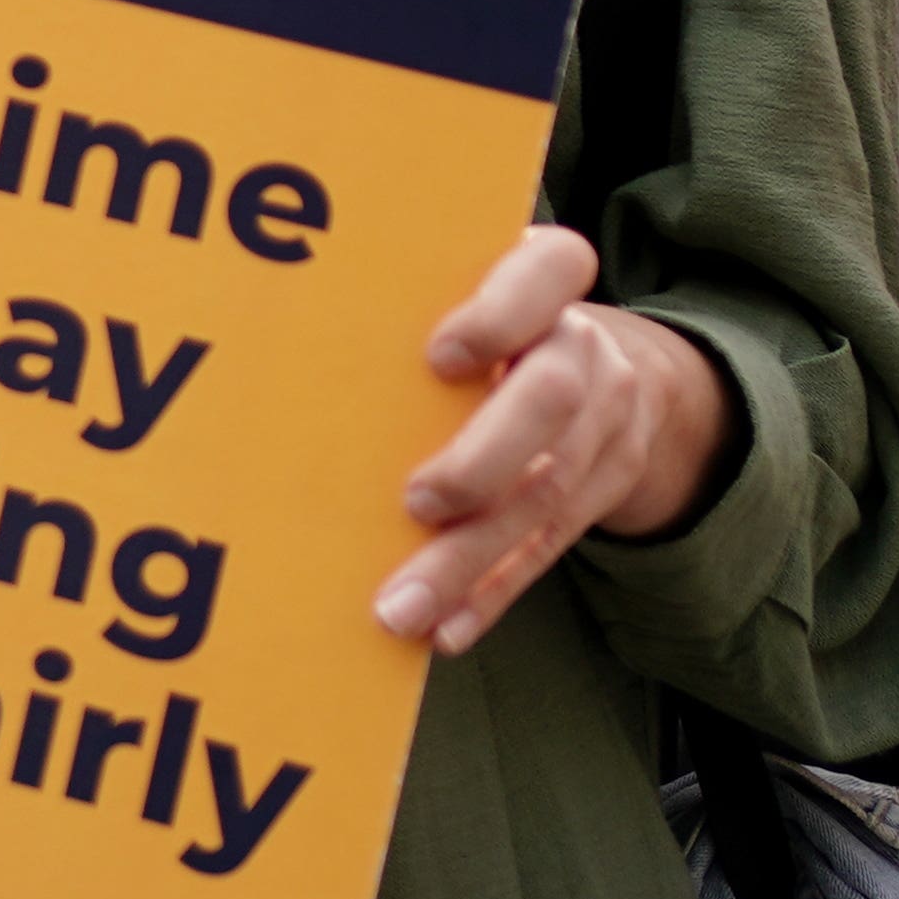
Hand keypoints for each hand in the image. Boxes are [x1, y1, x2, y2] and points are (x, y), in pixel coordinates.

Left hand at [376, 224, 732, 655]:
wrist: (612, 371)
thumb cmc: (492, 325)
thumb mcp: (469, 292)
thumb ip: (413, 308)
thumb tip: (285, 359)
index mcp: (545, 280)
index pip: (552, 269)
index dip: (502, 313)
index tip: (439, 356)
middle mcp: (582, 347)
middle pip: (550, 401)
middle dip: (481, 460)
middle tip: (415, 503)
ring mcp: (607, 420)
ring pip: (545, 493)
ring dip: (469, 559)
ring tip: (400, 608)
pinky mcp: (607, 487)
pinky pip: (550, 548)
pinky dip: (491, 593)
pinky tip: (444, 629)